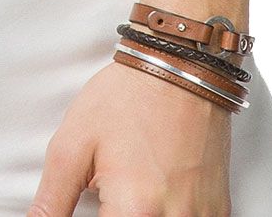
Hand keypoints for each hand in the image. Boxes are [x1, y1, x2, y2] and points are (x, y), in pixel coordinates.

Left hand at [28, 59, 232, 215]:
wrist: (180, 68)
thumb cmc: (126, 100)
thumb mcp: (73, 144)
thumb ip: (53, 199)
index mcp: (135, 211)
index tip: (90, 208)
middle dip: (112, 214)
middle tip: (107, 192)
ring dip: (140, 214)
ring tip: (130, 188)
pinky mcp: (219, 211)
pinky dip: (166, 213)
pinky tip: (153, 195)